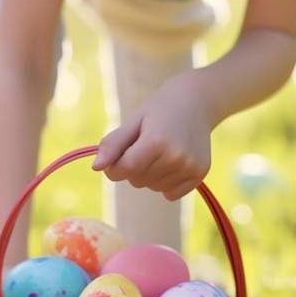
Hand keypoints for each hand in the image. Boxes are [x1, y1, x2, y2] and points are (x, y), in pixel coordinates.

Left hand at [92, 72, 211, 200]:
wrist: (196, 102)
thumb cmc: (159, 111)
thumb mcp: (133, 122)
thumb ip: (113, 145)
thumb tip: (96, 168)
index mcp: (156, 141)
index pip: (125, 169)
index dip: (115, 167)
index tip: (117, 156)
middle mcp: (175, 157)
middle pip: (138, 181)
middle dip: (134, 168)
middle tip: (145, 147)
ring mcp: (190, 167)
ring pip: (153, 188)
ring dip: (150, 176)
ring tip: (160, 153)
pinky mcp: (200, 173)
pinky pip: (171, 194)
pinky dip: (166, 184)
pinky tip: (172, 164)